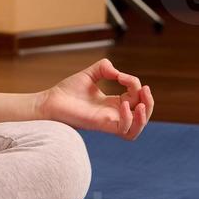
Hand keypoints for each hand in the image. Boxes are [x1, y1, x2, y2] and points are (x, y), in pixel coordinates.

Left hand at [34, 57, 153, 138]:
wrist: (49, 101)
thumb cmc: (66, 91)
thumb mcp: (90, 74)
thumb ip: (105, 67)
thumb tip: (118, 72)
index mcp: (112, 103)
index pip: (135, 97)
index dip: (135, 84)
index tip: (120, 75)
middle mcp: (113, 114)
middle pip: (142, 116)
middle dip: (149, 102)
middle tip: (144, 89)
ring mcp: (108, 122)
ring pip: (136, 129)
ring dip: (144, 116)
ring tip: (141, 103)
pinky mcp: (101, 126)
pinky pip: (123, 130)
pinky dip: (129, 118)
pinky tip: (122, 103)